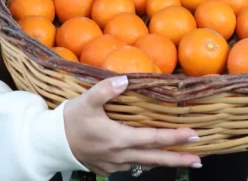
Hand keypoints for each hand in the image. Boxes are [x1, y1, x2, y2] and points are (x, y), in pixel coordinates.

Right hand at [63, 76, 200, 175]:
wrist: (48, 144)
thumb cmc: (68, 121)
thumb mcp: (86, 101)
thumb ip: (105, 90)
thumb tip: (125, 80)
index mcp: (118, 139)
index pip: (153, 138)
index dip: (174, 137)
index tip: (193, 135)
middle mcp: (119, 155)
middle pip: (154, 159)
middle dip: (178, 159)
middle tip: (199, 160)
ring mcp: (113, 164)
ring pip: (143, 164)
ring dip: (163, 162)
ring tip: (181, 160)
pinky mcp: (105, 168)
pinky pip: (130, 166)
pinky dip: (144, 162)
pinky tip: (150, 159)